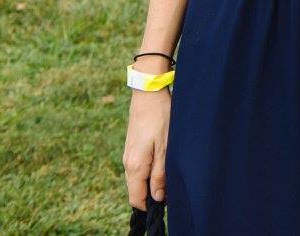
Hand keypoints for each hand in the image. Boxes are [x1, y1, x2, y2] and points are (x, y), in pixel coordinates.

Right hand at [122, 89, 171, 207]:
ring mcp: (129, 155)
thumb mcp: (166, 148)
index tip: (166, 201)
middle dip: (152, 194)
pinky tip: (162, 161)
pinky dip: (149, 170)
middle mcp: (128, 163)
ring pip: (138, 178)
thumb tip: (156, 197)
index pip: (136, 198)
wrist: (148, 94)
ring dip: (152, 181)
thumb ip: (160, 174)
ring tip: (169, 172)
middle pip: (137, 190)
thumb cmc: (160, 118)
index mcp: (135, 167)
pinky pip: (139, 167)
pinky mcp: (132, 147)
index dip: (150, 205)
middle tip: (171, 186)